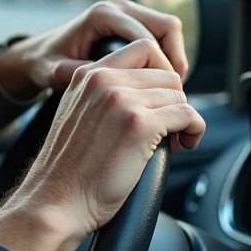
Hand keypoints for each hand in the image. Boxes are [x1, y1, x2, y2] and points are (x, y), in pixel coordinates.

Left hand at [0, 0, 189, 97]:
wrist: (38, 54)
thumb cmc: (45, 64)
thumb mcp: (55, 72)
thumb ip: (77, 74)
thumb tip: (104, 78)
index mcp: (101, 15)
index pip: (146, 39)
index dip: (160, 67)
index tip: (161, 96)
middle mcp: (117, 7)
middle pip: (166, 26)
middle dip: (174, 59)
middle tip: (174, 92)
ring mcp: (126, 10)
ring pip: (168, 28)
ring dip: (174, 56)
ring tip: (170, 88)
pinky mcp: (131, 19)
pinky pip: (161, 33)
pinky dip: (167, 54)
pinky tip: (161, 81)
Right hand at [0, 39, 205, 250]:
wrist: (56, 200)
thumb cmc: (68, 169)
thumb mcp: (75, 115)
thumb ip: (101, 94)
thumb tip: (143, 91)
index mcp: (87, 75)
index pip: (142, 49)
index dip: (161, 75)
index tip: (161, 100)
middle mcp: (103, 80)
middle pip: (166, 72)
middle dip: (174, 99)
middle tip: (169, 126)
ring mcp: (121, 101)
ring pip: (179, 94)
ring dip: (184, 118)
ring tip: (173, 140)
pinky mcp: (140, 125)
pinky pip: (188, 115)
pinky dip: (194, 130)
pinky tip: (182, 145)